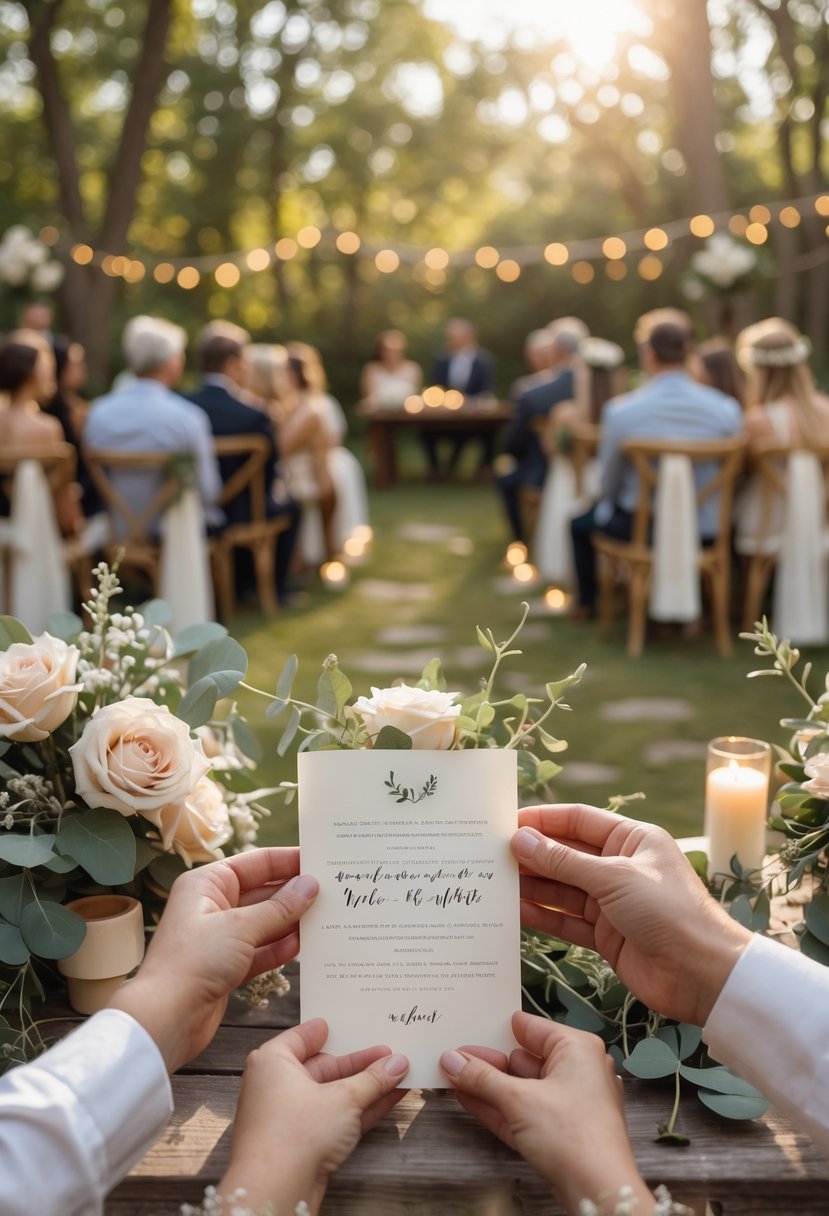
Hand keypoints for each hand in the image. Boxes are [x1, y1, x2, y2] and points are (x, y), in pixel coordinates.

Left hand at [109, 848, 317, 1071]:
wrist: (166, 1018)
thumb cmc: (192, 962)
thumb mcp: (241, 927)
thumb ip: (280, 907)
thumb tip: (310, 885)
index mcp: (207, 884)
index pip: (255, 863)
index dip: (287, 861)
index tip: (320, 861)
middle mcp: (212, 907)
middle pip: (262, 892)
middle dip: (294, 894)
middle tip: (331, 892)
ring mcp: (220, 938)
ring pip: (265, 922)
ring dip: (292, 921)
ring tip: (326, 918)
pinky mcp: (227, 966)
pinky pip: (261, 950)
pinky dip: (281, 948)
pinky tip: (305, 945)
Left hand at [219, 1018, 408, 1213]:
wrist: (274, 1192)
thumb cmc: (293, 1134)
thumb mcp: (343, 1098)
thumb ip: (372, 1080)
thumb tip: (397, 1064)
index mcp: (273, 1062)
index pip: (300, 1037)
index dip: (324, 1031)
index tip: (340, 1023)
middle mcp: (276, 1086)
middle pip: (323, 1067)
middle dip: (358, 1063)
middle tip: (388, 1054)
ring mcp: (290, 1118)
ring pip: (333, 1095)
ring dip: (365, 1087)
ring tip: (398, 1074)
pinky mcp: (302, 1144)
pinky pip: (335, 1118)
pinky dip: (360, 1109)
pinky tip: (389, 1099)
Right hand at [441, 1012, 651, 1215]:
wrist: (598, 1191)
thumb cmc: (573, 1135)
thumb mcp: (519, 1099)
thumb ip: (482, 1078)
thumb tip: (452, 1060)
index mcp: (577, 1049)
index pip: (532, 1028)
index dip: (499, 1028)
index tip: (471, 1024)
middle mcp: (577, 1071)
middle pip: (523, 1059)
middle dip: (488, 1061)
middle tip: (453, 1057)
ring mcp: (569, 1103)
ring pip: (521, 1088)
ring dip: (488, 1085)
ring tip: (453, 1076)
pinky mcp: (560, 1132)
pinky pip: (524, 1111)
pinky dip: (498, 1106)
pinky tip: (468, 1098)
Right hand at [512, 804, 750, 1024]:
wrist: (704, 975)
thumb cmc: (669, 912)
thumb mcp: (613, 878)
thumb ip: (563, 861)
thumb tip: (520, 840)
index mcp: (632, 839)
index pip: (577, 821)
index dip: (542, 821)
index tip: (505, 824)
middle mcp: (619, 866)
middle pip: (565, 855)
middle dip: (531, 855)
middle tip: (489, 856)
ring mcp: (611, 902)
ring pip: (562, 888)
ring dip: (531, 885)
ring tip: (494, 882)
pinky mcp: (605, 935)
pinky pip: (566, 919)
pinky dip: (542, 915)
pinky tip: (515, 909)